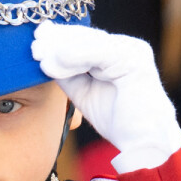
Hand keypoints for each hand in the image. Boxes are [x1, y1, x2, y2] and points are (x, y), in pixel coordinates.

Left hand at [31, 22, 180, 172]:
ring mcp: (132, 52)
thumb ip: (69, 76)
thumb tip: (45, 61)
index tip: (37, 42)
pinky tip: (54, 62)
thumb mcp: (85, 95)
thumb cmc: (120, 123)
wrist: (146, 143)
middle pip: (86, 37)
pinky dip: (75, 56)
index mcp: (116, 56)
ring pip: (90, 42)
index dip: (59, 40)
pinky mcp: (135, 60)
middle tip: (34, 43)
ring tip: (39, 54)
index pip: (84, 41)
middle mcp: (126, 48)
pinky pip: (100, 52)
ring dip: (62, 47)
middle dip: (57, 40)